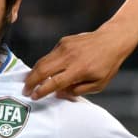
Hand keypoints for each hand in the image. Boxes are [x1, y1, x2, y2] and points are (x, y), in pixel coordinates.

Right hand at [22, 24, 137, 99]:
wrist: (112, 40)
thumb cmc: (107, 65)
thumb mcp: (98, 85)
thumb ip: (78, 91)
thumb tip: (58, 93)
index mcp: (79, 70)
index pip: (55, 82)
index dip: (42, 90)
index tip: (34, 97)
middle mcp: (69, 57)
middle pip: (43, 70)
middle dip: (31, 82)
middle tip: (25, 91)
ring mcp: (65, 47)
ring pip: (43, 61)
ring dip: (33, 73)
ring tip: (28, 82)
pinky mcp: (63, 41)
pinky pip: (50, 55)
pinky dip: (44, 64)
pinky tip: (42, 72)